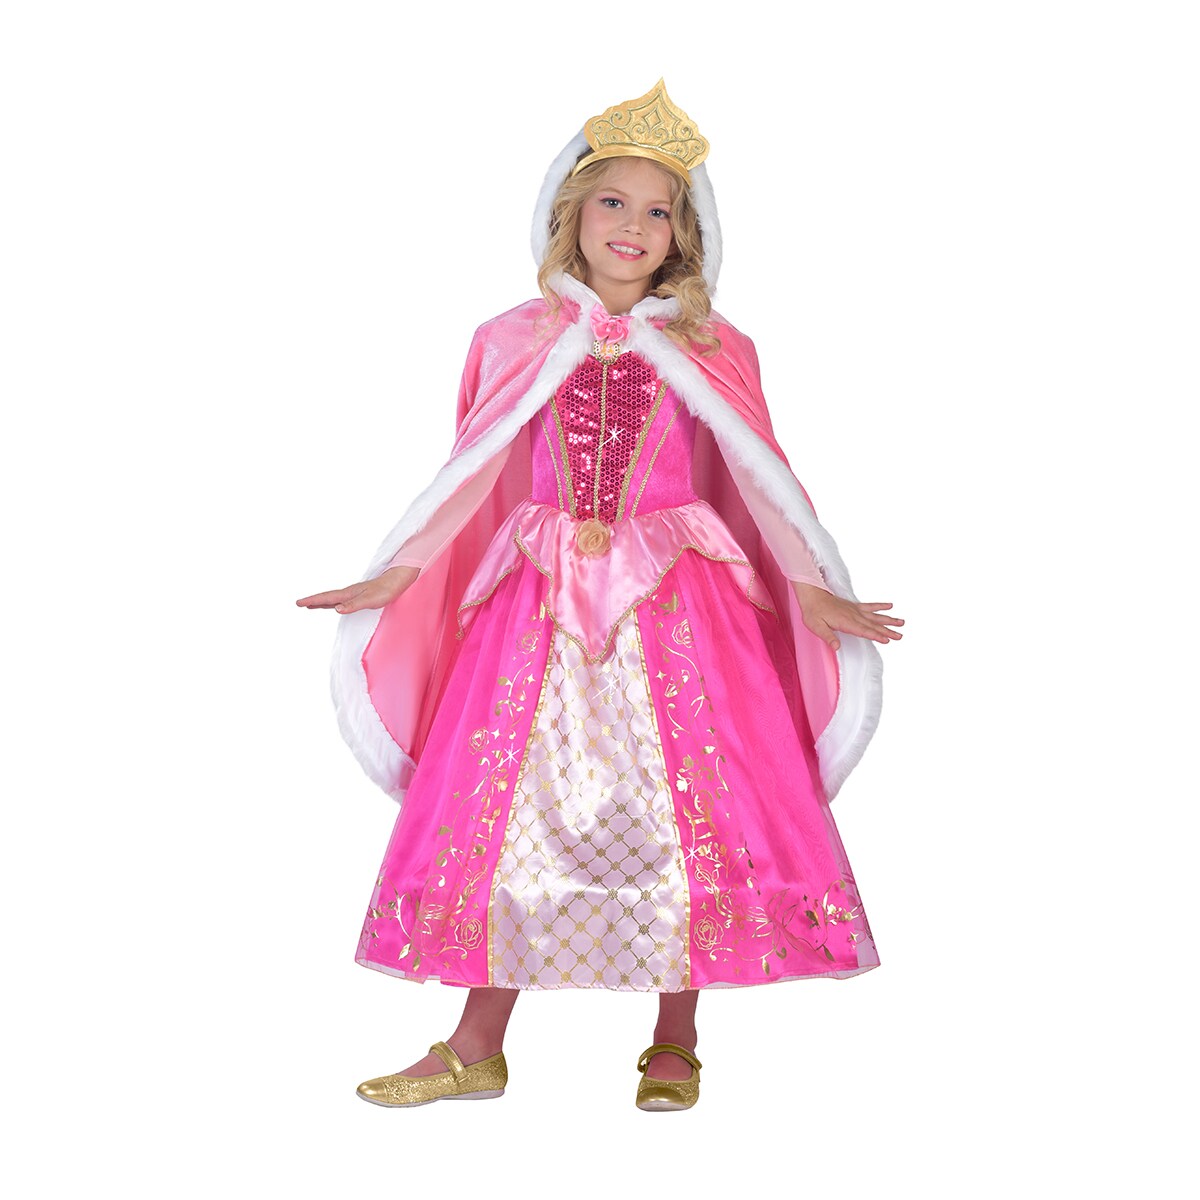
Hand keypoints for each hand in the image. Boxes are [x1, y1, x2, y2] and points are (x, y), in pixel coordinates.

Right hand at [295, 565, 418, 613]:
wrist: (396, 582)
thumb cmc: (385, 591)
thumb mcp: (369, 600)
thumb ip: (352, 605)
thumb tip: (336, 609)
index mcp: (349, 594)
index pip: (327, 598)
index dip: (313, 601)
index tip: (299, 603)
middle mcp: (349, 593)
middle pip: (326, 598)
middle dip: (312, 601)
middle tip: (299, 603)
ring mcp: (354, 594)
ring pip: (332, 599)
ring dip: (321, 602)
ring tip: (310, 605)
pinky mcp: (360, 596)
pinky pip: (340, 600)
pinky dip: (332, 603)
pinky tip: (333, 605)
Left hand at [791, 582, 903, 650]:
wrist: (812, 594)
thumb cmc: (812, 612)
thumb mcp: (816, 626)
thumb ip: (827, 637)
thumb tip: (836, 647)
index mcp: (845, 622)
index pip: (863, 631)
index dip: (876, 636)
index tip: (887, 640)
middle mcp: (853, 615)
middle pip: (873, 625)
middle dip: (887, 631)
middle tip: (900, 636)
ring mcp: (855, 610)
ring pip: (875, 616)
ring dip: (888, 620)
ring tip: (901, 622)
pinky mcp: (853, 606)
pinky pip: (869, 606)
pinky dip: (880, 606)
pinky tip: (890, 606)